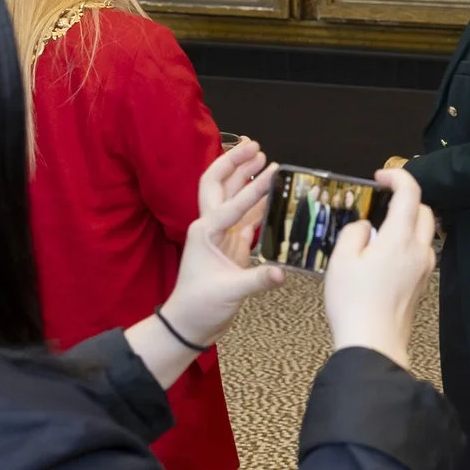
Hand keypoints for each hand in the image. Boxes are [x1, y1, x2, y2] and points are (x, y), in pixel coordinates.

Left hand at [157, 140, 284, 346]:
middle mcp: (210, 227)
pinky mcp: (232, 246)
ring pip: (232, 196)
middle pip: (218, 184)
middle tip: (255, 145)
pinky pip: (246, 217)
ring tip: (264, 158)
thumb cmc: (199, 307)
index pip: (233, 203)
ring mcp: (221, 235)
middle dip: (234, 162)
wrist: (188, 324)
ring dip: (245, 176)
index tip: (274, 170)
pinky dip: (258, 203)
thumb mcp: (229, 293)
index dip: (255, 188)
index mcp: (205, 232)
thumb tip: (281, 273)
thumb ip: (257, 280)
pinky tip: (272, 193)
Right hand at [321, 168, 435, 368]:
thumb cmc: (353, 303)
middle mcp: (419, 250)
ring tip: (378, 231)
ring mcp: (424, 269)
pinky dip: (407, 243)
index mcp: (400, 238)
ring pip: (425, 232)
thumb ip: (355, 233)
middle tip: (380, 201)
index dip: (398, 175)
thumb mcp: (341, 260)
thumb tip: (366, 228)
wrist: (373, 345)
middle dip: (405, 198)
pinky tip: (383, 256)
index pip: (410, 192)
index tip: (380, 177)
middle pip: (424, 210)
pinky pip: (420, 253)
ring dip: (407, 222)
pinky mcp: (421, 285)